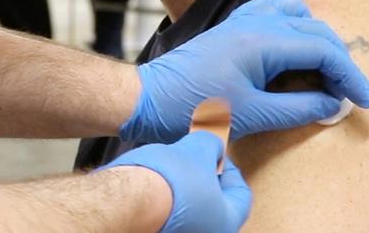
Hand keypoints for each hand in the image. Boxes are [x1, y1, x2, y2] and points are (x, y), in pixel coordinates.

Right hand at [102, 132, 250, 232]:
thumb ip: (211, 144)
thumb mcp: (198, 149)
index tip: (214, 152)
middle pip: (213, 202)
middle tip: (191, 159)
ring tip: (168, 167)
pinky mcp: (155, 231)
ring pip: (189, 209)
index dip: (228, 166)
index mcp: (227, 223)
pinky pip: (167, 214)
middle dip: (203, 177)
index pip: (241, 193)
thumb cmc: (168, 181)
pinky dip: (164, 199)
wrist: (127, 199)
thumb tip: (212, 144)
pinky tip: (152, 182)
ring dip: (182, 188)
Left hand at [119, 0, 368, 143]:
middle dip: (338, 60)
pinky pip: (270, 14)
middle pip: (315, 30)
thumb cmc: (193, 108)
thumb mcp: (254, 115)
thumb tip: (333, 103)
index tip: (364, 101)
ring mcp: (239, 21)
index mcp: (262, 40)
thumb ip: (299, 108)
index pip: (323, 49)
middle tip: (348, 93)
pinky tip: (290, 54)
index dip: (350, 75)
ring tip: (322, 71)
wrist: (149, 99)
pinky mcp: (229, 28)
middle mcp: (253, 22)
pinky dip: (291, 30)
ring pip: (294, 14)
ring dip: (315, 38)